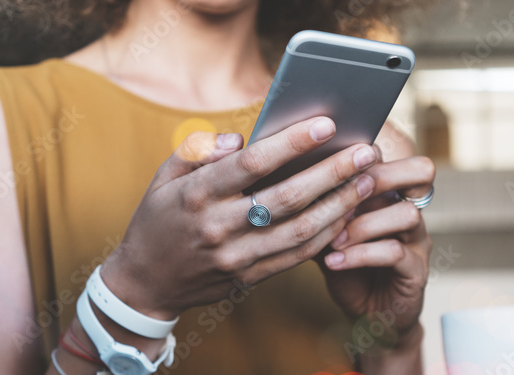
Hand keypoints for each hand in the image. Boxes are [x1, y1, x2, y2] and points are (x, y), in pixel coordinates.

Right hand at [101, 117, 379, 319]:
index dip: (292, 143)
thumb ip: (199, 150)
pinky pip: (297, 257)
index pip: (251, 164)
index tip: (326, 124)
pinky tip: (347, 213)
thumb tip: (240, 137)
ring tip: (368, 180)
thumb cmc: (158, 219)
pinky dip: (327, 235)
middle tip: (366, 151)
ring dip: (340, 204)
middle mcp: (217, 227)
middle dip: (332, 172)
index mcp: (196, 195)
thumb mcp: (164, 177)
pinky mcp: (248, 278)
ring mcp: (235, 257)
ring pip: (300, 230)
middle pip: (287, 198)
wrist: (144, 283)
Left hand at [318, 154, 434, 370]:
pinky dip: (361, 255)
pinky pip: (396, 253)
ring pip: (406, 213)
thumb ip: (312, 205)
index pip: (392, 156)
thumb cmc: (344, 266)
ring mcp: (417, 240)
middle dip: (376, 177)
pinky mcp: (417, 270)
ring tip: (333, 239)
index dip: (363, 153)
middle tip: (339, 190)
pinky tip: (334, 262)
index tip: (325, 165)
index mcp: (388, 193)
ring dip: (365, 224)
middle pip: (417, 172)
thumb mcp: (323, 231)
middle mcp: (409, 209)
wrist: (369, 316)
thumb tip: (276, 177)